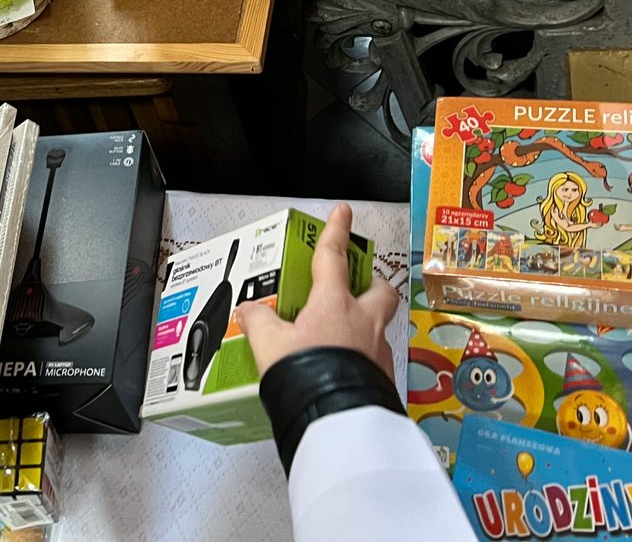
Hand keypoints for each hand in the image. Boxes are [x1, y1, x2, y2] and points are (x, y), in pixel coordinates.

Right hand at [236, 204, 398, 376]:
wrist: (336, 419)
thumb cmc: (307, 374)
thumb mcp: (270, 345)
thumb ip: (258, 322)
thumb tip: (247, 311)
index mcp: (334, 303)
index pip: (334, 257)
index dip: (336, 231)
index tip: (343, 212)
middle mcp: (363, 322)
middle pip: (379, 290)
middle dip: (372, 282)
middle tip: (358, 285)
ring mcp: (378, 351)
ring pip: (382, 326)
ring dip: (368, 324)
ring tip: (346, 336)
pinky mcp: (383, 379)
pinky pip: (378, 359)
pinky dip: (365, 358)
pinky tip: (347, 370)